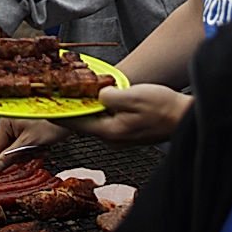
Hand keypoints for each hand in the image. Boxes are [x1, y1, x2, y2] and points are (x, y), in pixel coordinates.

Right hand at [0, 117, 69, 169]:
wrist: (69, 117)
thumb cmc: (49, 123)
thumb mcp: (28, 143)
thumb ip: (10, 156)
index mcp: (6, 122)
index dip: (2, 160)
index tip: (3, 171)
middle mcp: (12, 122)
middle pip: (9, 149)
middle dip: (24, 154)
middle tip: (34, 151)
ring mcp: (21, 125)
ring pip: (20, 148)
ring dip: (32, 152)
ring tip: (42, 147)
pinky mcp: (30, 128)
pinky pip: (28, 144)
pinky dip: (36, 147)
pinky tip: (45, 145)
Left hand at [62, 84, 193, 146]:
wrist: (186, 118)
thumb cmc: (163, 108)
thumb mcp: (133, 96)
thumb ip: (109, 96)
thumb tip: (97, 95)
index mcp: (110, 132)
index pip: (77, 124)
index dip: (59, 114)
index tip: (44, 107)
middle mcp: (113, 138)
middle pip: (84, 123)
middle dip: (71, 109)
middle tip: (57, 94)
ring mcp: (121, 137)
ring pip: (96, 121)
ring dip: (86, 108)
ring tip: (74, 93)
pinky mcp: (128, 132)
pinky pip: (107, 120)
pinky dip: (100, 110)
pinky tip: (98, 98)